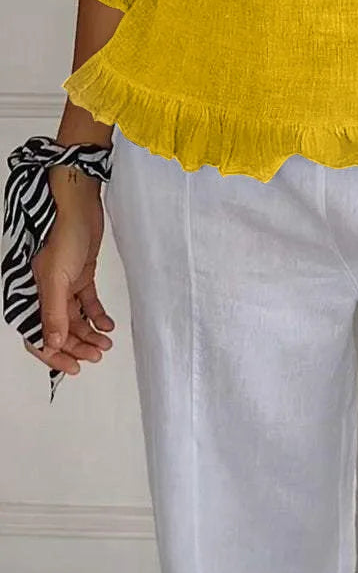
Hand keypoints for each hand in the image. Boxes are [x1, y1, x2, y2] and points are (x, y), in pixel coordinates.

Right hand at [24, 179, 114, 376]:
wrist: (79, 204)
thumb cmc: (64, 235)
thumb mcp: (57, 277)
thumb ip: (54, 312)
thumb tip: (51, 345)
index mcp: (34, 294)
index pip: (38, 335)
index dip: (54, 355)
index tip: (74, 368)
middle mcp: (47, 292)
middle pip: (60, 330)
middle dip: (77, 346)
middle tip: (97, 356)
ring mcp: (65, 283)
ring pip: (75, 319)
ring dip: (90, 333)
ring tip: (106, 343)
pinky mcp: (81, 274)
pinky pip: (88, 302)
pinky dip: (98, 315)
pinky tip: (108, 324)